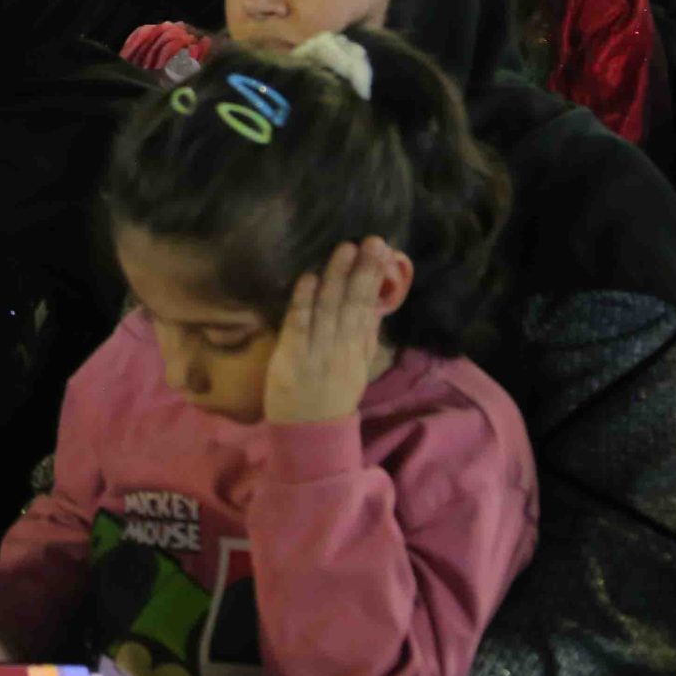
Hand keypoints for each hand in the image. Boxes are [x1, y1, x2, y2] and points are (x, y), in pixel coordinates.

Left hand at [262, 238, 392, 425]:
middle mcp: (342, 350)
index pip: (370, 308)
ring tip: (344, 249)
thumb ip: (366, 338)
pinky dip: (304, 302)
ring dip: (336, 277)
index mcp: (359, 350)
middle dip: (364, 271)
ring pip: (329, 310)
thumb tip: (376, 306)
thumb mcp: (358, 369)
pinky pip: (299, 327)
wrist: (309, 435)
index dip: (376, 279)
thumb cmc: (331, 397)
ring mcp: (318, 354)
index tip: (384, 251)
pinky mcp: (291, 360)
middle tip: (372, 241)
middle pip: (354, 305)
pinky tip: (308, 278)